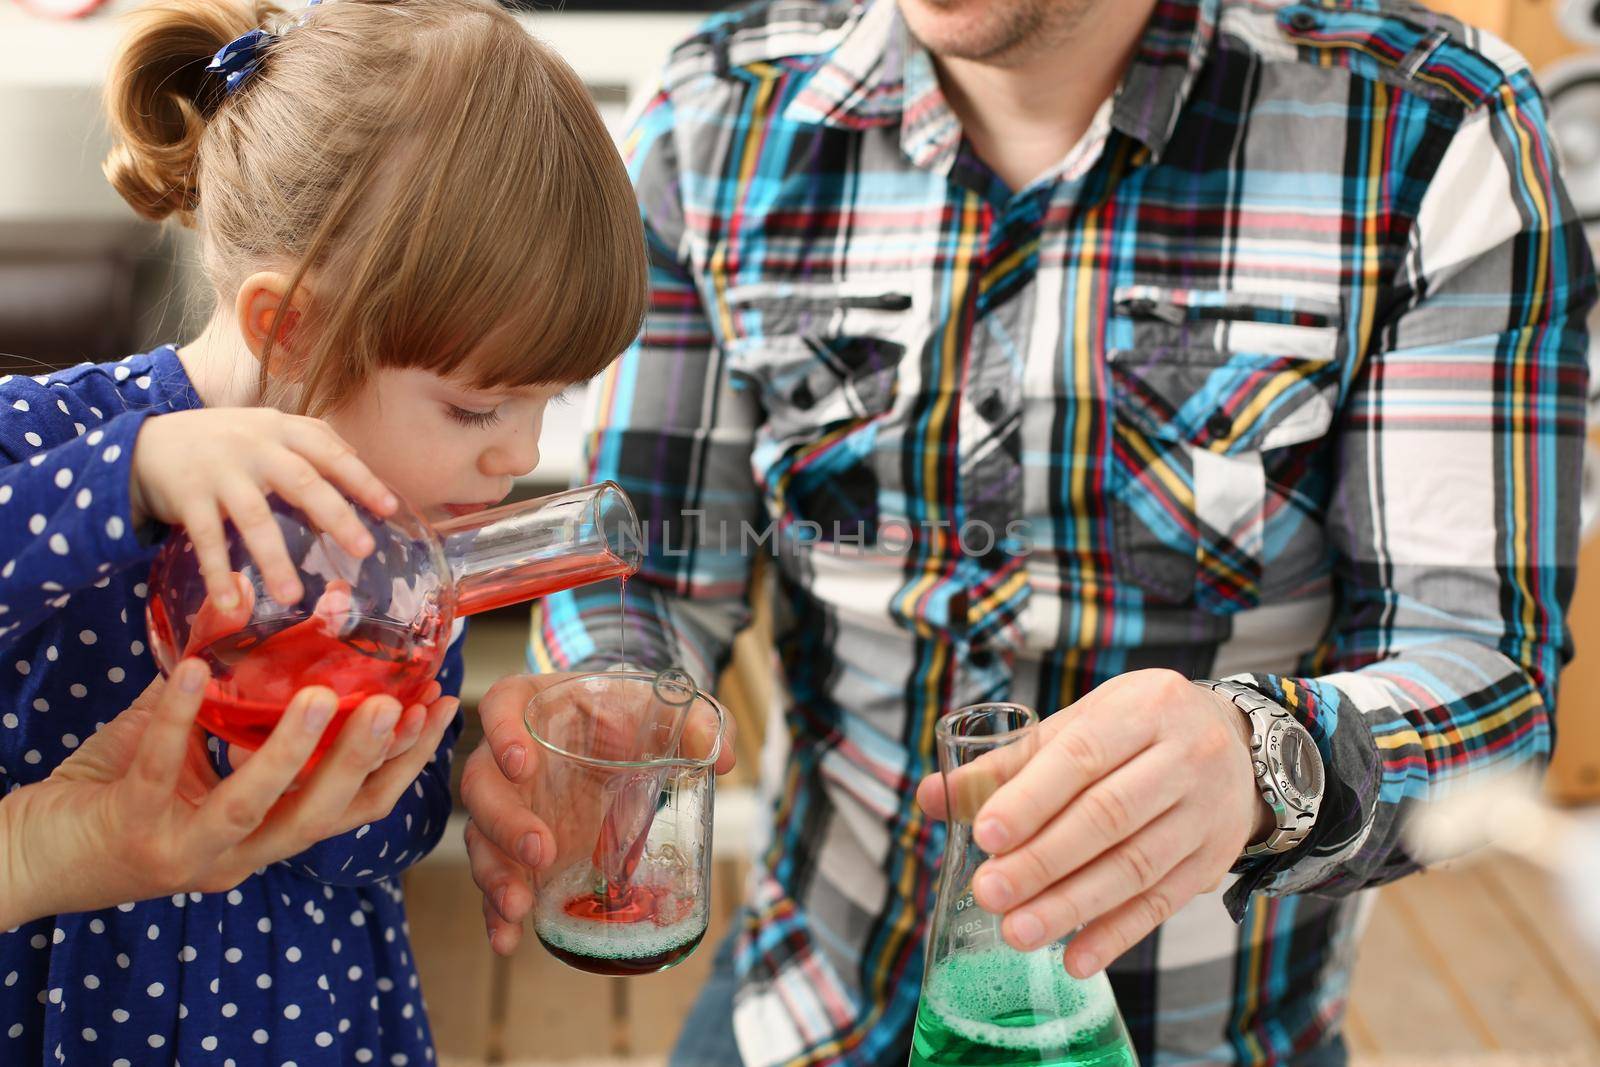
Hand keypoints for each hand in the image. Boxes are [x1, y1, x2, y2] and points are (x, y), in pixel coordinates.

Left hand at [0, 660, 456, 926]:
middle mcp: (241, 855)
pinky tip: (192, 670)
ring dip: (297, 752)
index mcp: (269, 835)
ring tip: (320, 695)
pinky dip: (179, 717)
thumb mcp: (187, 742)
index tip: (440, 705)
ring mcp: (189, 849)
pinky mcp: (135, 831)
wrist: (28, 858)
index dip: (407, 762)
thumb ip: (229, 689)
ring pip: (259, 807)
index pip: (358, 806)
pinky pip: (164, 767)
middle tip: (401, 703)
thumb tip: (256, 598)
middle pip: (327, 816)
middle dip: (370, 759)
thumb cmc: (113, 793)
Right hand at [130, 408, 397, 608]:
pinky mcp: (187, 496)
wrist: (146, 442)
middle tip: (364, 550)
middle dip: (336, 516)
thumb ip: (310, 442)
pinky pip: (206, 540)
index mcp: (281, 430)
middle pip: (302, 482)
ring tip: (293, 598)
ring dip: (274, 560)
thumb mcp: (268, 430)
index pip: (330, 452)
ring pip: (254, 517)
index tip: (389, 508)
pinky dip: (218, 573)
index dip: (361, 478)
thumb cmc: (224, 442)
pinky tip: (231, 604)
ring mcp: (220, 472)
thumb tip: (361, 466)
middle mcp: (254, 446)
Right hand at [460, 672, 736, 954]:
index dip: (502, 732)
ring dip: (495, 875)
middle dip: (505, 822)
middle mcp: (506, 755)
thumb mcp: (665, 708)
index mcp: (535, 706)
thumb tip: (721, 753)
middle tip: (540, 851)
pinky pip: (496, 878)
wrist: (620, 739)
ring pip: (482, 838)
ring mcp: (508, 804)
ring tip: (519, 909)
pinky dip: (495, 912)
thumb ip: (700, 720)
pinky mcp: (514, 847)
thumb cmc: (630, 715)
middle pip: (482, 785)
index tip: (522, 761)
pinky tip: (508, 939)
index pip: (503, 706)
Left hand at [916, 669, 1271, 977]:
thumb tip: (932, 799)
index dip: (1032, 797)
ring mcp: (1205, 811)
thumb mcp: (1082, 724)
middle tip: (989, 893)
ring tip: (1018, 932)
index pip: (1083, 754)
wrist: (1237, 745)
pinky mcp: (1212, 861)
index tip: (985, 834)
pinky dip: (1116, 935)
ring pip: (1135, 866)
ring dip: (1072, 906)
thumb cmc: (1134, 731)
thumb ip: (1008, 763)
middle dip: (1043, 859)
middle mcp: (1185, 756)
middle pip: (1109, 816)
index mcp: (1143, 708)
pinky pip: (1162, 904)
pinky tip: (1076, 960)